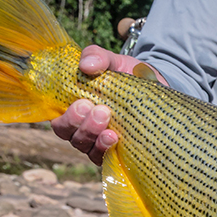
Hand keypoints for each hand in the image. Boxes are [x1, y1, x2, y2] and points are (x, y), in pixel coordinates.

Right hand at [50, 45, 166, 165]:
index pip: (59, 121)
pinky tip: (116, 141)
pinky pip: (107, 159)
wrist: (158, 91)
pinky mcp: (119, 154)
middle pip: (72, 136)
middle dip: (84, 126)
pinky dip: (108, 151)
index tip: (82, 103)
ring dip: (97, 139)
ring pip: (89, 149)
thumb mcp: (113, 62)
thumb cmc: (128, 77)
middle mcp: (85, 130)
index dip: (66, 117)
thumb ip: (97, 56)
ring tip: (111, 130)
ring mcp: (101, 144)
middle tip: (101, 111)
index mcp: (76, 109)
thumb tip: (86, 65)